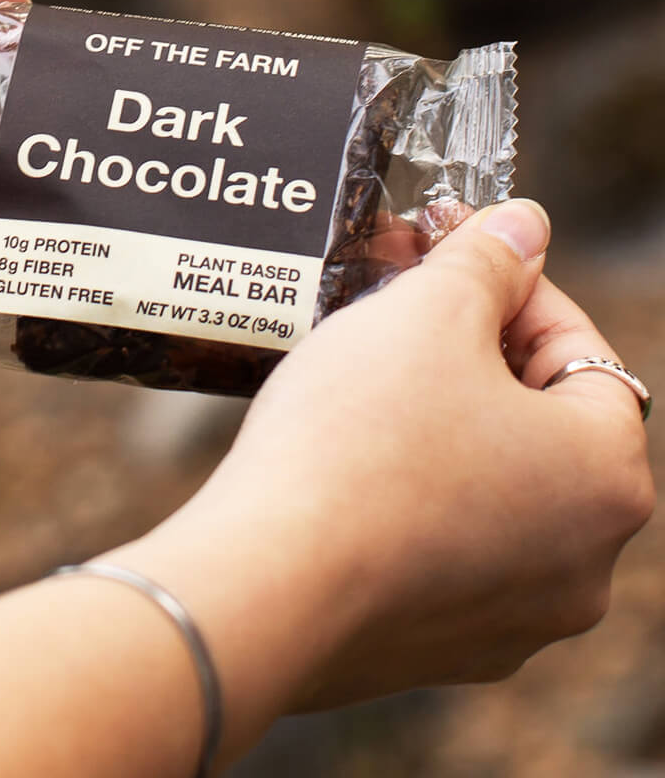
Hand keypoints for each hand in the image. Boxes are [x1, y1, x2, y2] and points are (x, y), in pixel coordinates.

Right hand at [116, 199, 652, 753]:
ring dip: (440, 423)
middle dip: (469, 352)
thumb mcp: (426, 315)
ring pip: (486, 485)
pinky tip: (347, 461)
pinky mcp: (437, 646)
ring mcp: (510, 618)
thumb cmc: (355, 443)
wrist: (265, 586)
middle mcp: (581, 563)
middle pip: (535, 421)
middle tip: (402, 309)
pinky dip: (407, 494)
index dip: (511, 286)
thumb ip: (487, 259)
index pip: (577, 349)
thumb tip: (525, 224)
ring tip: (367, 379)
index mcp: (605, 477)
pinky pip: (436, 543)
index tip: (452, 254)